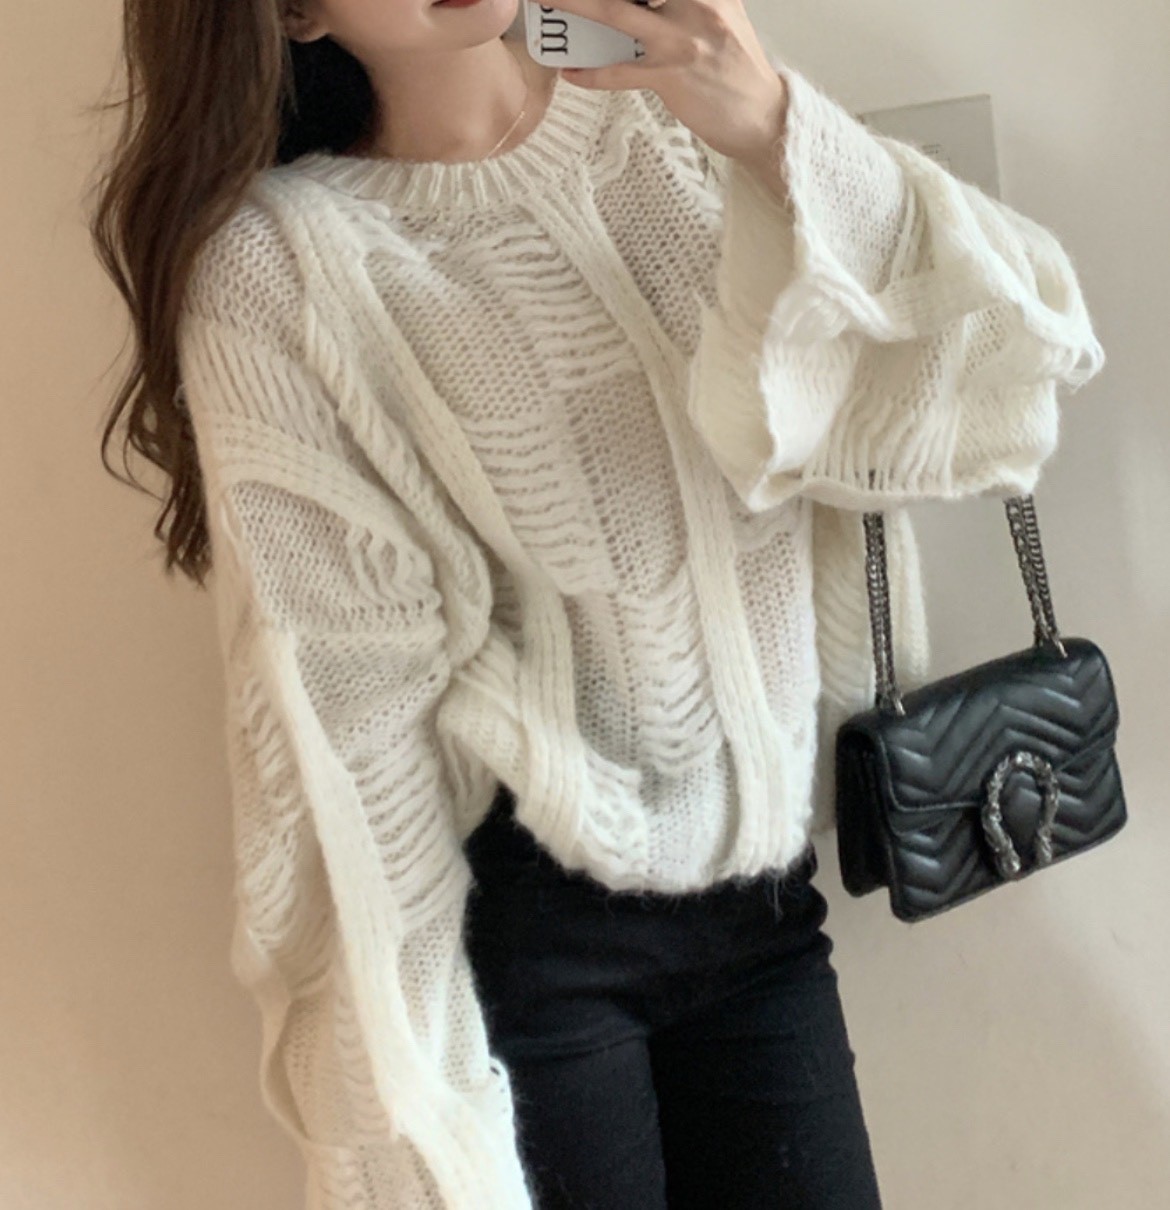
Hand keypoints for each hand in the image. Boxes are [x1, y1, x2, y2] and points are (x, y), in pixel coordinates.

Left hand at [545, 0, 788, 169]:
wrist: (762, 116)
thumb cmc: (734, 67)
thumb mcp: (718, 14)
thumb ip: (684, 0)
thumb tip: (640, 1)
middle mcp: (697, 2)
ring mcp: (682, 40)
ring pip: (616, 13)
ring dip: (575, 5)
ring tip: (545, 0)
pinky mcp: (671, 77)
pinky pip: (620, 72)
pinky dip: (593, 73)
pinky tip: (571, 72)